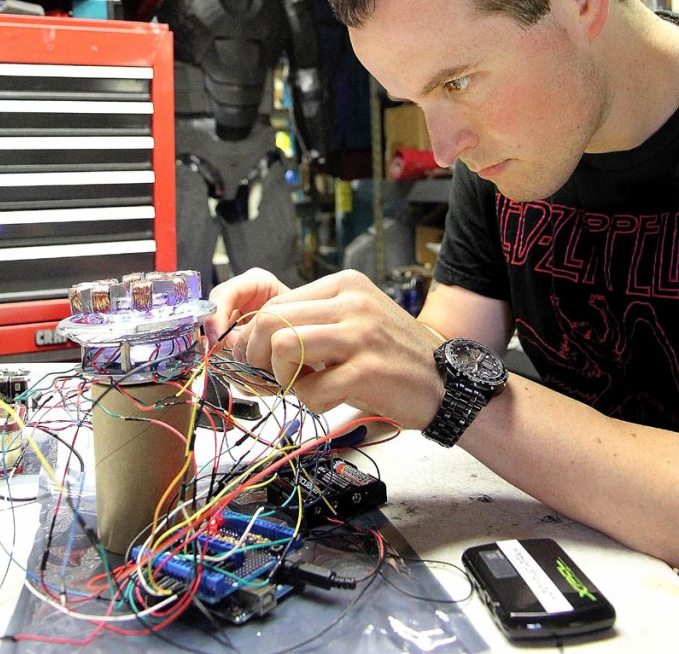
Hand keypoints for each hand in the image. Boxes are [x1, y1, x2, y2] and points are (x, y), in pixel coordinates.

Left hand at [212, 268, 443, 428]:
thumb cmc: (391, 355)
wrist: (446, 381)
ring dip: (284, 378)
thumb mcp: (352, 322)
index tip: (257, 359)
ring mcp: (361, 334)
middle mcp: (351, 302)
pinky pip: (310, 389)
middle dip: (258, 357)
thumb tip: (242, 340)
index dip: (254, 337)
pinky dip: (312, 403)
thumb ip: (306, 323)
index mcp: (344, 285)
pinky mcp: (368, 370)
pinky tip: (332, 399)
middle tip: (275, 377)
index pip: (274, 303)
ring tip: (306, 386)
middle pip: (270, 321)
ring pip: (283, 347)